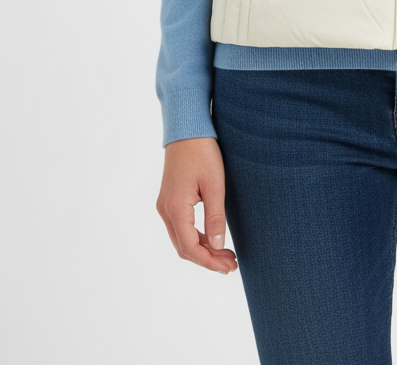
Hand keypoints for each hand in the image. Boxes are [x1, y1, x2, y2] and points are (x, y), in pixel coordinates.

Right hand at [156, 137, 237, 274]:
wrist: (186, 129)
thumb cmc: (202, 153)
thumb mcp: (214, 185)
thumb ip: (215, 217)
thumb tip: (218, 246)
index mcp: (176, 208)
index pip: (190, 248)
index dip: (209, 261)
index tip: (228, 267)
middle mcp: (165, 210)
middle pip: (184, 248)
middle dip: (207, 259)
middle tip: (231, 265)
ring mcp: (165, 206)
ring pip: (181, 240)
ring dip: (202, 250)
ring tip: (226, 255)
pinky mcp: (170, 200)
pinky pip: (181, 228)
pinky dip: (196, 238)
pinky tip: (214, 239)